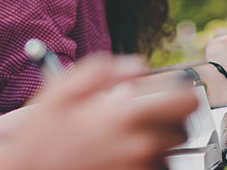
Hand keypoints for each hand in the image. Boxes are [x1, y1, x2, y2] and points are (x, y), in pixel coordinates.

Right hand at [5, 55, 197, 169]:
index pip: (187, 102)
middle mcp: (139, 148)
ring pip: (167, 156)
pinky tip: (116, 161)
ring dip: (152, 148)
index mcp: (126, 117)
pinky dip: (142, 167)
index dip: (182, 95)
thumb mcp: (60, 91)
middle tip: (139, 121)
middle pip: (181, 130)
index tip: (171, 95)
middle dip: (164, 122)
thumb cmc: (39, 139)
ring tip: (120, 146)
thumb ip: (103, 69)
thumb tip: (137, 66)